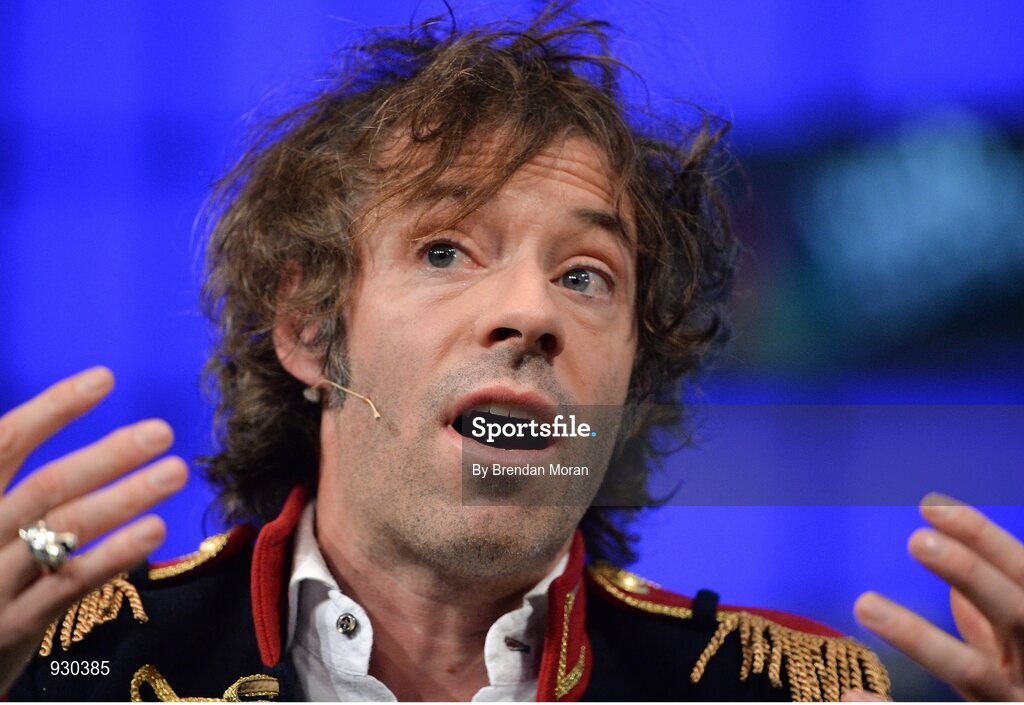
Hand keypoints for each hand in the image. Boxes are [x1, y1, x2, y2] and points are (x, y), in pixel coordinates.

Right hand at [0, 368, 187, 694]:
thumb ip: (12, 480)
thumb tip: (50, 419)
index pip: (6, 443)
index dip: (54, 408)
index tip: (104, 378)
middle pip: (47, 486)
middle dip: (108, 455)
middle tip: (162, 431)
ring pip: (65, 530)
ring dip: (125, 497)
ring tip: (176, 472)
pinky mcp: (14, 626)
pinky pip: (72, 583)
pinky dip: (115, 554)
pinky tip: (155, 529)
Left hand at [848, 493, 1023, 700]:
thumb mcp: (1022, 655)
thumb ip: (993, 622)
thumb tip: (954, 582)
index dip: (985, 540)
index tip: (932, 507)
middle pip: (1016, 614)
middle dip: (973, 574)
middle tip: (916, 541)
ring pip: (971, 672)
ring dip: (919, 637)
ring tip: (864, 603)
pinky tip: (851, 695)